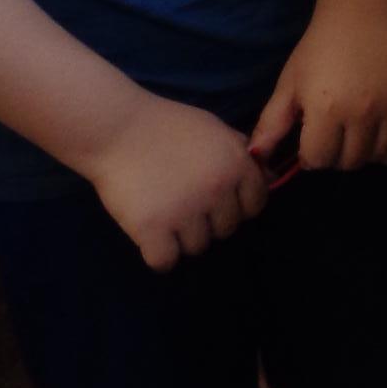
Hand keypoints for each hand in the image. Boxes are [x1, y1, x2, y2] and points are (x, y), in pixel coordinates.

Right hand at [83, 94, 266, 270]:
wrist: (117, 128)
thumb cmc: (167, 125)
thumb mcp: (213, 128)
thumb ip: (241, 153)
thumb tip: (269, 177)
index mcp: (237, 165)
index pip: (255, 205)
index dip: (236, 204)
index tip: (215, 198)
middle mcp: (217, 191)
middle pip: (226, 230)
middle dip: (208, 220)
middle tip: (182, 201)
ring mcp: (186, 212)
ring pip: (197, 247)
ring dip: (181, 237)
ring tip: (163, 211)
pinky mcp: (153, 230)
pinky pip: (165, 262)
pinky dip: (157, 253)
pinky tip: (149, 234)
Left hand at [252, 0, 386, 170]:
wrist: (362, 12)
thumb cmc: (320, 47)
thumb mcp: (290, 82)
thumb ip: (272, 122)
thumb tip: (257, 159)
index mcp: (327, 109)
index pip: (318, 160)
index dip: (310, 153)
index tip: (312, 137)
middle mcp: (363, 113)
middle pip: (349, 162)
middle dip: (336, 154)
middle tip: (334, 134)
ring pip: (378, 156)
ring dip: (364, 153)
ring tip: (357, 134)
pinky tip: (385, 141)